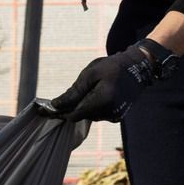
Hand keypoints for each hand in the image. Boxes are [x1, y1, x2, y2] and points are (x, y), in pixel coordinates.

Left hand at [45, 42, 162, 122]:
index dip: (60, 112)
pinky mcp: (117, 116)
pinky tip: (96, 95)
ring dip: (82, 106)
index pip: (74, 114)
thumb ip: (73, 92)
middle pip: (80, 116)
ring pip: (88, 116)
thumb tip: (55, 106)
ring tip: (86, 91)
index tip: (46, 109)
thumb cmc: (111, 67)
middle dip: (71, 108)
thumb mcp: (90, 74)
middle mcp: (109, 112)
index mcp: (102, 100)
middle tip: (63, 98)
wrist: (137, 69)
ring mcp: (114, 116)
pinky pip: (97, 115)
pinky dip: (92, 107)